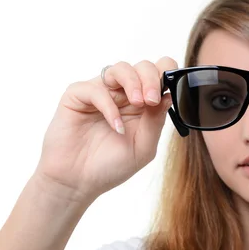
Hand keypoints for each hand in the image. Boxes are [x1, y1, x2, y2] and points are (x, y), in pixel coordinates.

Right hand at [33, 57, 176, 204]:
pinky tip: (115, 126)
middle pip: (143, 66)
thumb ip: (155, 122)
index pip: (159, 74)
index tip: (171, 91)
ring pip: (120, 68)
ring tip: (139, 104)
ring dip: (134, 82)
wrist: (77, 183)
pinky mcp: (77, 96)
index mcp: (142, 104)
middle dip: (152, 79)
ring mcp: (101, 93)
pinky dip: (109, 106)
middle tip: (152, 100)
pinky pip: (96, 89)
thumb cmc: (110, 166)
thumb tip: (168, 95)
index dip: (168, 75)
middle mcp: (123, 94)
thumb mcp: (143, 147)